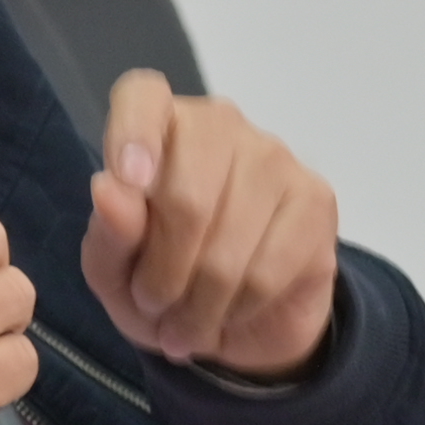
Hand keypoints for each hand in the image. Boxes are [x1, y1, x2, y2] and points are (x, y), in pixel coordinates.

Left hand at [80, 72, 338, 378]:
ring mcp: (275, 157)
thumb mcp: (115, 272)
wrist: (239, 321)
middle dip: (162, 274)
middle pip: (186, 196)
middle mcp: (221, 126)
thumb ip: (108, 234)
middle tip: (152, 306)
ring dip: (198, 306)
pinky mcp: (316, 200)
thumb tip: (108, 190)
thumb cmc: (162, 282)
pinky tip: (228, 316)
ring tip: (184, 327)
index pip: (142, 97)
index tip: (127, 182)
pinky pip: (268, 271)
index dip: (132, 134)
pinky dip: (237, 310)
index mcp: (160, 127)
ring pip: (229, 244)